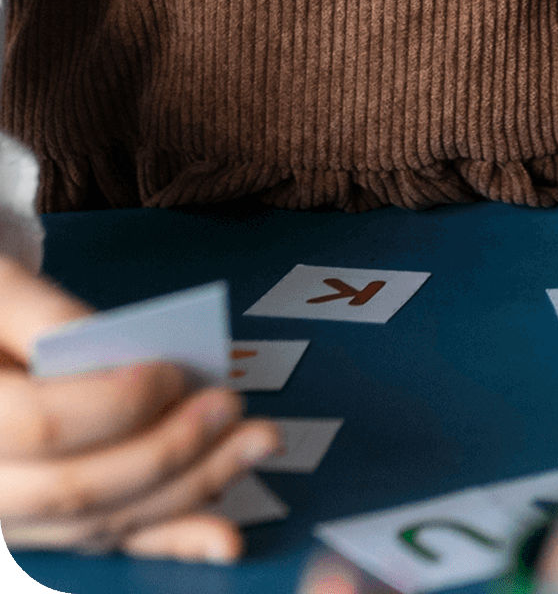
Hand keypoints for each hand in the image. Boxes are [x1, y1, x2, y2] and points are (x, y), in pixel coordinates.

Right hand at [0, 257, 277, 557]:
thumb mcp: (5, 293)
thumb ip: (54, 317)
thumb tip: (125, 354)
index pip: (42, 424)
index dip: (114, 402)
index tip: (170, 371)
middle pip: (79, 487)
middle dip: (168, 449)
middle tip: (230, 405)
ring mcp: (14, 517)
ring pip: (103, 522)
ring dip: (190, 488)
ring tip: (255, 443)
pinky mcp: (51, 525)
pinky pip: (111, 540)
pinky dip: (171, 539)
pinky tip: (224, 537)